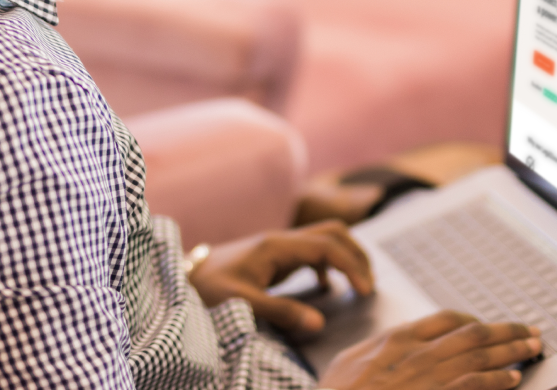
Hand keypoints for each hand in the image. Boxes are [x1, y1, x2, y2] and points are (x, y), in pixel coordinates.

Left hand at [189, 220, 372, 332]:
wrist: (187, 276)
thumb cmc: (210, 288)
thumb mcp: (242, 303)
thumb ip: (280, 312)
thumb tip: (319, 324)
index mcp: (277, 246)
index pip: (327, 245)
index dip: (352, 265)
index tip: (365, 291)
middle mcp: (282, 240)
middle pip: (333, 232)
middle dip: (357, 254)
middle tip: (369, 286)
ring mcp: (280, 246)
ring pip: (326, 238)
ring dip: (347, 256)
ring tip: (359, 285)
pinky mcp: (277, 256)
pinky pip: (313, 251)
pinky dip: (330, 264)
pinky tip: (327, 287)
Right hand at [319, 310, 541, 389]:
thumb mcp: (348, 361)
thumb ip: (376, 347)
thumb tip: (396, 339)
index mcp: (397, 338)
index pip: (446, 318)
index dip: (473, 320)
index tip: (488, 325)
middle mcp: (418, 353)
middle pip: (473, 333)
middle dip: (506, 330)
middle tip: (529, 330)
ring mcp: (430, 378)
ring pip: (482, 356)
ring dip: (513, 350)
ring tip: (533, 347)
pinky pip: (477, 385)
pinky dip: (500, 380)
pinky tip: (516, 379)